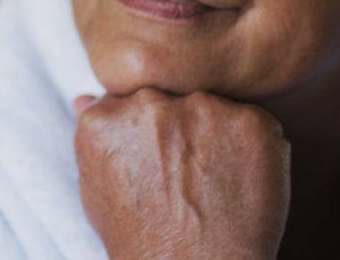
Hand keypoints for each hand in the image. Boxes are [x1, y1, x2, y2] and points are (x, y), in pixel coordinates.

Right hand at [74, 88, 290, 259]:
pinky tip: (239, 183)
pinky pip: (255, 123)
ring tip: (213, 185)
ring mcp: (203, 110)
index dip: (149, 133)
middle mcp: (150, 104)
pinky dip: (253, 149)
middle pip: (171, 98)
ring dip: (216, 135)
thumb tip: (84, 98)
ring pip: (213, 107)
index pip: (131, 101)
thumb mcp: (99, 191)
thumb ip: (97, 139)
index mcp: (106, 118)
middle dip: (180, 129)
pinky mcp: (250, 123)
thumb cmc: (142, 240)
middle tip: (187, 177)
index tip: (158, 162)